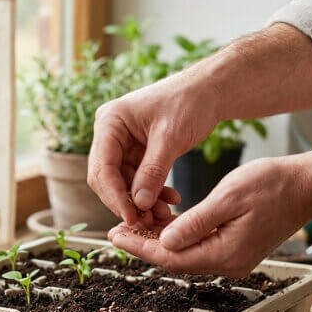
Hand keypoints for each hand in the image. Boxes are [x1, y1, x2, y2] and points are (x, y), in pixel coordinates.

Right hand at [87, 67, 219, 224]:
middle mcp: (110, 133)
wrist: (209, 90)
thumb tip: (139, 204)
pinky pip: (138, 180)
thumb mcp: (171, 137)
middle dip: (127, 201)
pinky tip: (169, 200)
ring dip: (142, 201)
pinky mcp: (137, 152)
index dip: (115, 196)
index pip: (102, 167)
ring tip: (164, 213)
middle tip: (147, 221)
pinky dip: (152, 192)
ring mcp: (122, 143)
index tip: (133, 217)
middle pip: (107, 178)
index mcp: (110, 122)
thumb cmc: (189, 102)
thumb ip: (153, 171)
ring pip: (123, 183)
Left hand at [109, 157, 311, 276]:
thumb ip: (196, 222)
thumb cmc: (272, 184)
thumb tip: (164, 242)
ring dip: (159, 241)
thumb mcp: (229, 197)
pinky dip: (178, 237)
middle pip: (175, 260)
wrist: (307, 187)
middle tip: (116, 231)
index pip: (171, 257)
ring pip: (186, 255)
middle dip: (144, 246)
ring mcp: (233, 259)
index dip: (139, 247)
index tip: (115, 236)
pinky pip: (199, 248)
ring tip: (132, 227)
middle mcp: (228, 263)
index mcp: (226, 253)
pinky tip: (161, 224)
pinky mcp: (235, 249)